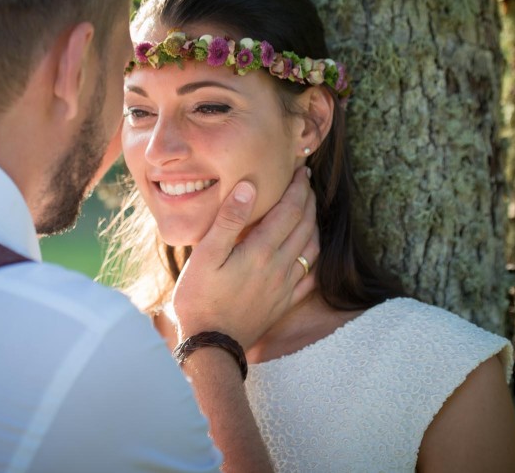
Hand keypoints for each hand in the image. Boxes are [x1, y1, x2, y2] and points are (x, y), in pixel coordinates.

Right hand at [172, 166, 318, 348]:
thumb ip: (229, 219)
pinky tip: (310, 252)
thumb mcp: (205, 254)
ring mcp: (285, 287)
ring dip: (315, 224)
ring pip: (312, 248)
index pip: (290, 209)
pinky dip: (314, 257)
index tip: (301, 169)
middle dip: (308, 200)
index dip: (298, 187)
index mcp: (262, 250)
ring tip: (310, 210)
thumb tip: (249, 186)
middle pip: (305, 225)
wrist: (210, 345)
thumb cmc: (200, 298)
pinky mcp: (284, 303)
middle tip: (307, 182)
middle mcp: (280, 266)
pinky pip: (310, 276)